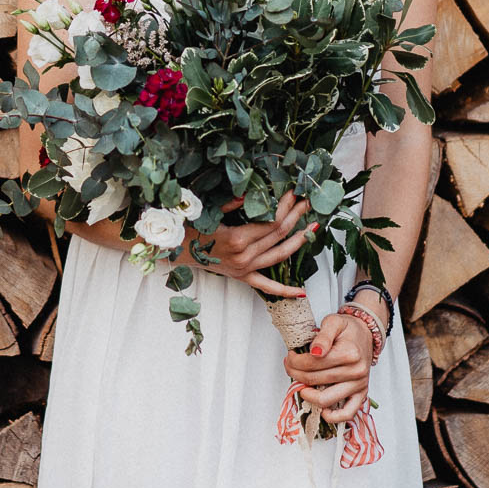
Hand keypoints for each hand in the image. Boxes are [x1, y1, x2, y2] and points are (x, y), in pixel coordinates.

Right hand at [185, 191, 314, 297]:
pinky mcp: (242, 276)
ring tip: (312, 230)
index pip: (271, 222)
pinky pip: (266, 286)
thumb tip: (251, 194)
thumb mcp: (210, 211)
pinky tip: (301, 293)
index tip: (293, 194)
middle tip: (306, 203)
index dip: (285, 207)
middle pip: (278, 235)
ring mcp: (245, 269)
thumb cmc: (190, 228)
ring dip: (298, 242)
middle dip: (294, 217)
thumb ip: (233, 203)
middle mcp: (244, 256)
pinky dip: (284, 291)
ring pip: (279, 257)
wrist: (176, 250)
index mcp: (237, 238)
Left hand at [282, 312, 374, 422]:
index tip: (290, 357)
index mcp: (349, 353)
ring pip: (326, 399)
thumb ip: (323, 336)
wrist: (365, 334)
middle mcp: (356, 371)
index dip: (294, 361)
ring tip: (301, 384)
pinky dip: (333, 416)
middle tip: (290, 367)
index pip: (312, 363)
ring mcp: (359, 385)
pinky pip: (348, 413)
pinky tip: (321, 409)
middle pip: (315, 380)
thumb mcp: (333, 322)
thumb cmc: (348, 329)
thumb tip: (314, 352)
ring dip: (307, 394)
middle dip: (295, 374)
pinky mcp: (361, 394)